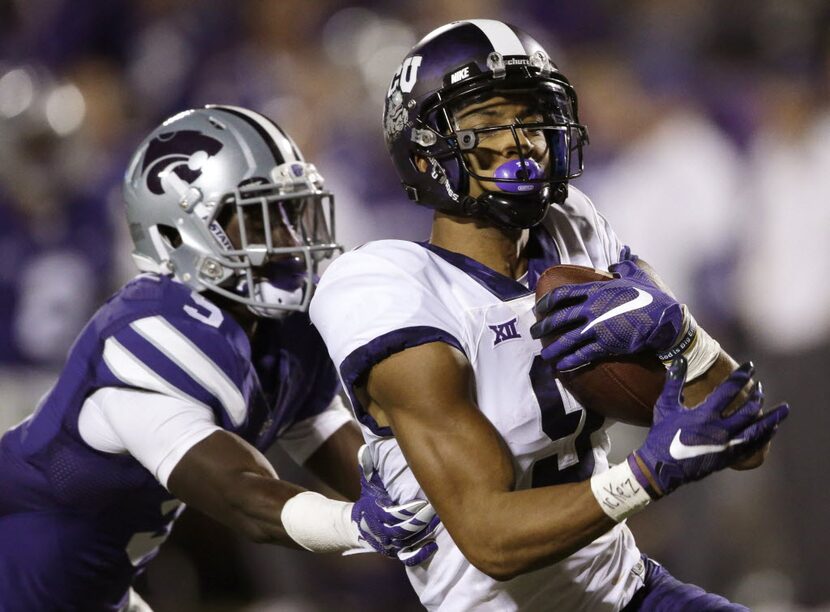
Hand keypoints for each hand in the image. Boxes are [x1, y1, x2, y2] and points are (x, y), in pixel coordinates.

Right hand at [351, 445, 439, 565]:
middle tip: (437, 509)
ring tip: (440, 521)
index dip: (408, 510)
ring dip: (424, 533)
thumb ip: (367, 467)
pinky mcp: (396, 552)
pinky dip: (421, 553)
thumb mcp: (367, 483)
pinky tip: (433, 545)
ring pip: (409, 541)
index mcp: (377, 513)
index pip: (393, 514)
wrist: (358, 526)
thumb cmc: (368, 500)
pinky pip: (409, 556)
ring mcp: (390, 544)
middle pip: (404, 529)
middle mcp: (383, 531)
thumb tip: (365, 450)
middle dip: (420, 520)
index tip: (423, 502)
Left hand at [530, 259, 684, 370]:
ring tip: (545, 355)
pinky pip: (582, 354)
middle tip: (534, 333)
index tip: (539, 308)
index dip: (547, 301)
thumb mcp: (635, 276)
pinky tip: (561, 366)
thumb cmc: (651, 296)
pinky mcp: (605, 345)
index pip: (563, 294)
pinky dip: (570, 361)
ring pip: (567, 339)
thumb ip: (623, 268)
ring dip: (553, 348)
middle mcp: (592, 308)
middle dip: (544, 327)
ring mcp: (597, 327)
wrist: (664, 318)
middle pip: (559, 318)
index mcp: (596, 290)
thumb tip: (618, 261)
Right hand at [629, 358, 788, 497]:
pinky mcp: (729, 457)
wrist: (662, 467)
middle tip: (759, 386)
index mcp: (705, 415)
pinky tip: (772, 428)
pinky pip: (754, 444)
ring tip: (784, 408)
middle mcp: (720, 430)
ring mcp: (727, 445)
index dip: (741, 376)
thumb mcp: (666, 406)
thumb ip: (674, 382)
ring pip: (757, 429)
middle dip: (756, 395)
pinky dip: (765, 434)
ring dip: (772, 417)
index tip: (750, 366)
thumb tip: (681, 359)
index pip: (729, 390)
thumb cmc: (662, 434)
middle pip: (748, 409)